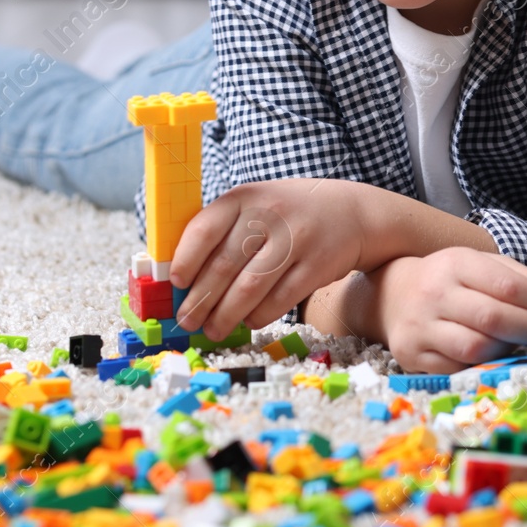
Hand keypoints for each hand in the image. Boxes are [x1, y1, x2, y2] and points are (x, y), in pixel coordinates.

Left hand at [170, 179, 364, 340]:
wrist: (350, 211)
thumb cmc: (288, 214)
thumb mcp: (255, 206)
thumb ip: (222, 232)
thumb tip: (183, 280)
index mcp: (245, 197)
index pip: (204, 229)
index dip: (185, 260)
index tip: (176, 284)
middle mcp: (268, 214)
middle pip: (224, 266)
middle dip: (200, 301)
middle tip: (188, 321)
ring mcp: (295, 239)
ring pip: (250, 288)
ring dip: (226, 316)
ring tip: (213, 329)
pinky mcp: (316, 265)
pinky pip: (280, 299)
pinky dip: (258, 316)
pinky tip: (248, 320)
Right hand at [375, 247, 526, 372]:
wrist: (392, 295)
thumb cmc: (448, 281)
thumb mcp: (480, 266)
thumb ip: (518, 278)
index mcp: (456, 264)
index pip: (507, 286)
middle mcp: (434, 294)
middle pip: (494, 318)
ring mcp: (421, 327)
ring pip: (476, 348)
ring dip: (511, 350)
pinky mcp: (411, 356)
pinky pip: (458, 369)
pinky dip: (484, 366)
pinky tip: (499, 359)